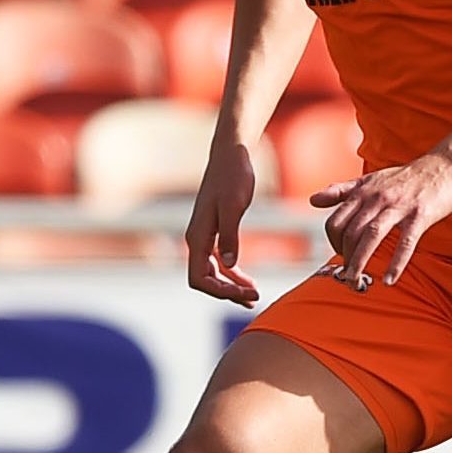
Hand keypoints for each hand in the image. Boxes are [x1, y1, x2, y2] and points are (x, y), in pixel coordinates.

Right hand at [185, 140, 262, 305]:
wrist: (231, 154)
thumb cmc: (233, 176)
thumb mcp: (234, 206)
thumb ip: (230, 236)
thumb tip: (230, 266)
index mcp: (197, 236)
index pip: (199, 278)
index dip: (219, 292)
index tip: (245, 294)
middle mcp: (196, 239)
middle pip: (205, 279)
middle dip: (228, 292)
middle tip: (255, 298)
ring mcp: (204, 236)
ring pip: (212, 272)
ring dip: (231, 286)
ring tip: (254, 295)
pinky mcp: (214, 231)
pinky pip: (219, 260)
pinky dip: (232, 273)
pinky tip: (247, 279)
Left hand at [309, 154, 451, 288]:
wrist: (445, 166)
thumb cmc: (407, 177)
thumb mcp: (370, 179)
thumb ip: (341, 191)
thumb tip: (313, 201)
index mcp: (363, 191)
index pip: (335, 221)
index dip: (333, 243)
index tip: (341, 255)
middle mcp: (377, 198)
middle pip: (350, 232)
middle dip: (346, 257)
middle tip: (349, 275)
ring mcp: (399, 206)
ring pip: (372, 236)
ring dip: (361, 262)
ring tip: (356, 282)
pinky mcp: (420, 215)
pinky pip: (405, 242)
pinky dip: (396, 263)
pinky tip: (389, 280)